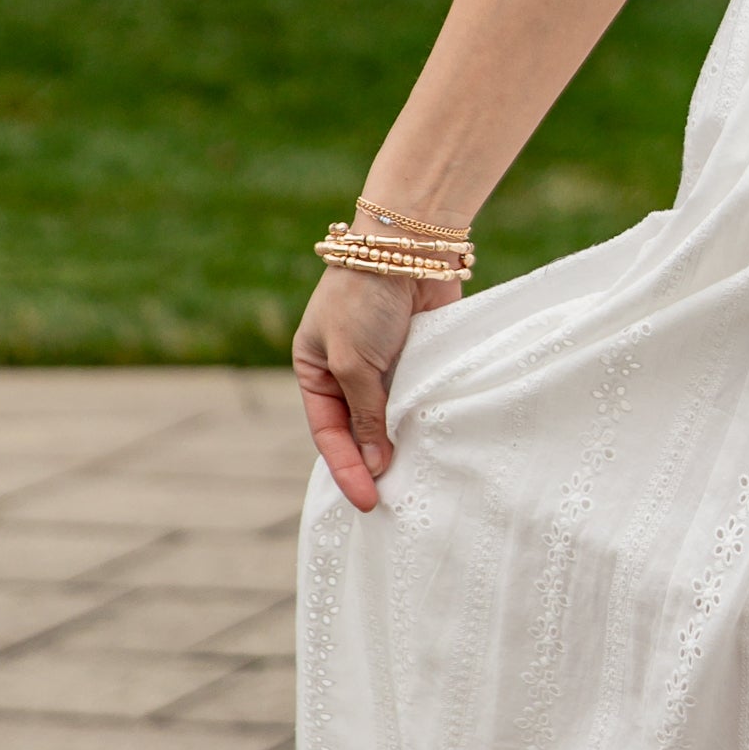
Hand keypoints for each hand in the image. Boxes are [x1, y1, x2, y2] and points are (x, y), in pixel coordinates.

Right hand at [293, 263, 451, 509]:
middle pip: (357, 431)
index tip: (367, 501)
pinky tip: (434, 448)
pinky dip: (423, 423)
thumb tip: (376, 464)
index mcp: (314, 369)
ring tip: (415, 484)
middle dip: (371, 465)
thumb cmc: (364, 300)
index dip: (346, 469)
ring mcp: (383, 366)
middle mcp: (346, 372)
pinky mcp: (417, 359)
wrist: (408, 247)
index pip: (328, 432)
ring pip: (390, 419)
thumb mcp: (353, 363)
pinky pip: (417, 399)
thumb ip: (365, 414)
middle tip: (392, 502)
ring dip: (400, 448)